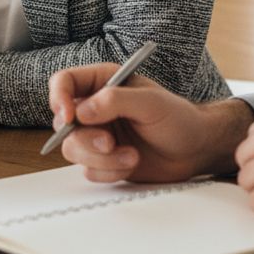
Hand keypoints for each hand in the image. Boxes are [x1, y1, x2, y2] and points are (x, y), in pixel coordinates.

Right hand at [48, 63, 253, 182]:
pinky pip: (90, 171)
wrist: (194, 149)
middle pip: (63, 123)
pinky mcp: (104, 161)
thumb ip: (115, 101)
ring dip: (101, 158)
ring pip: (73, 150)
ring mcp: (98, 136)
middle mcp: (95, 108)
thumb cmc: (177, 117)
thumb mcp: (150, 102)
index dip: (58, 98)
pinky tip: (132, 163)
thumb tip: (81, 110)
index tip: (69, 117)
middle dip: (85, 138)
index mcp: (103, 82)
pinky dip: (110, 171)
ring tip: (130, 155)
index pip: (64, 82)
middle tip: (109, 142)